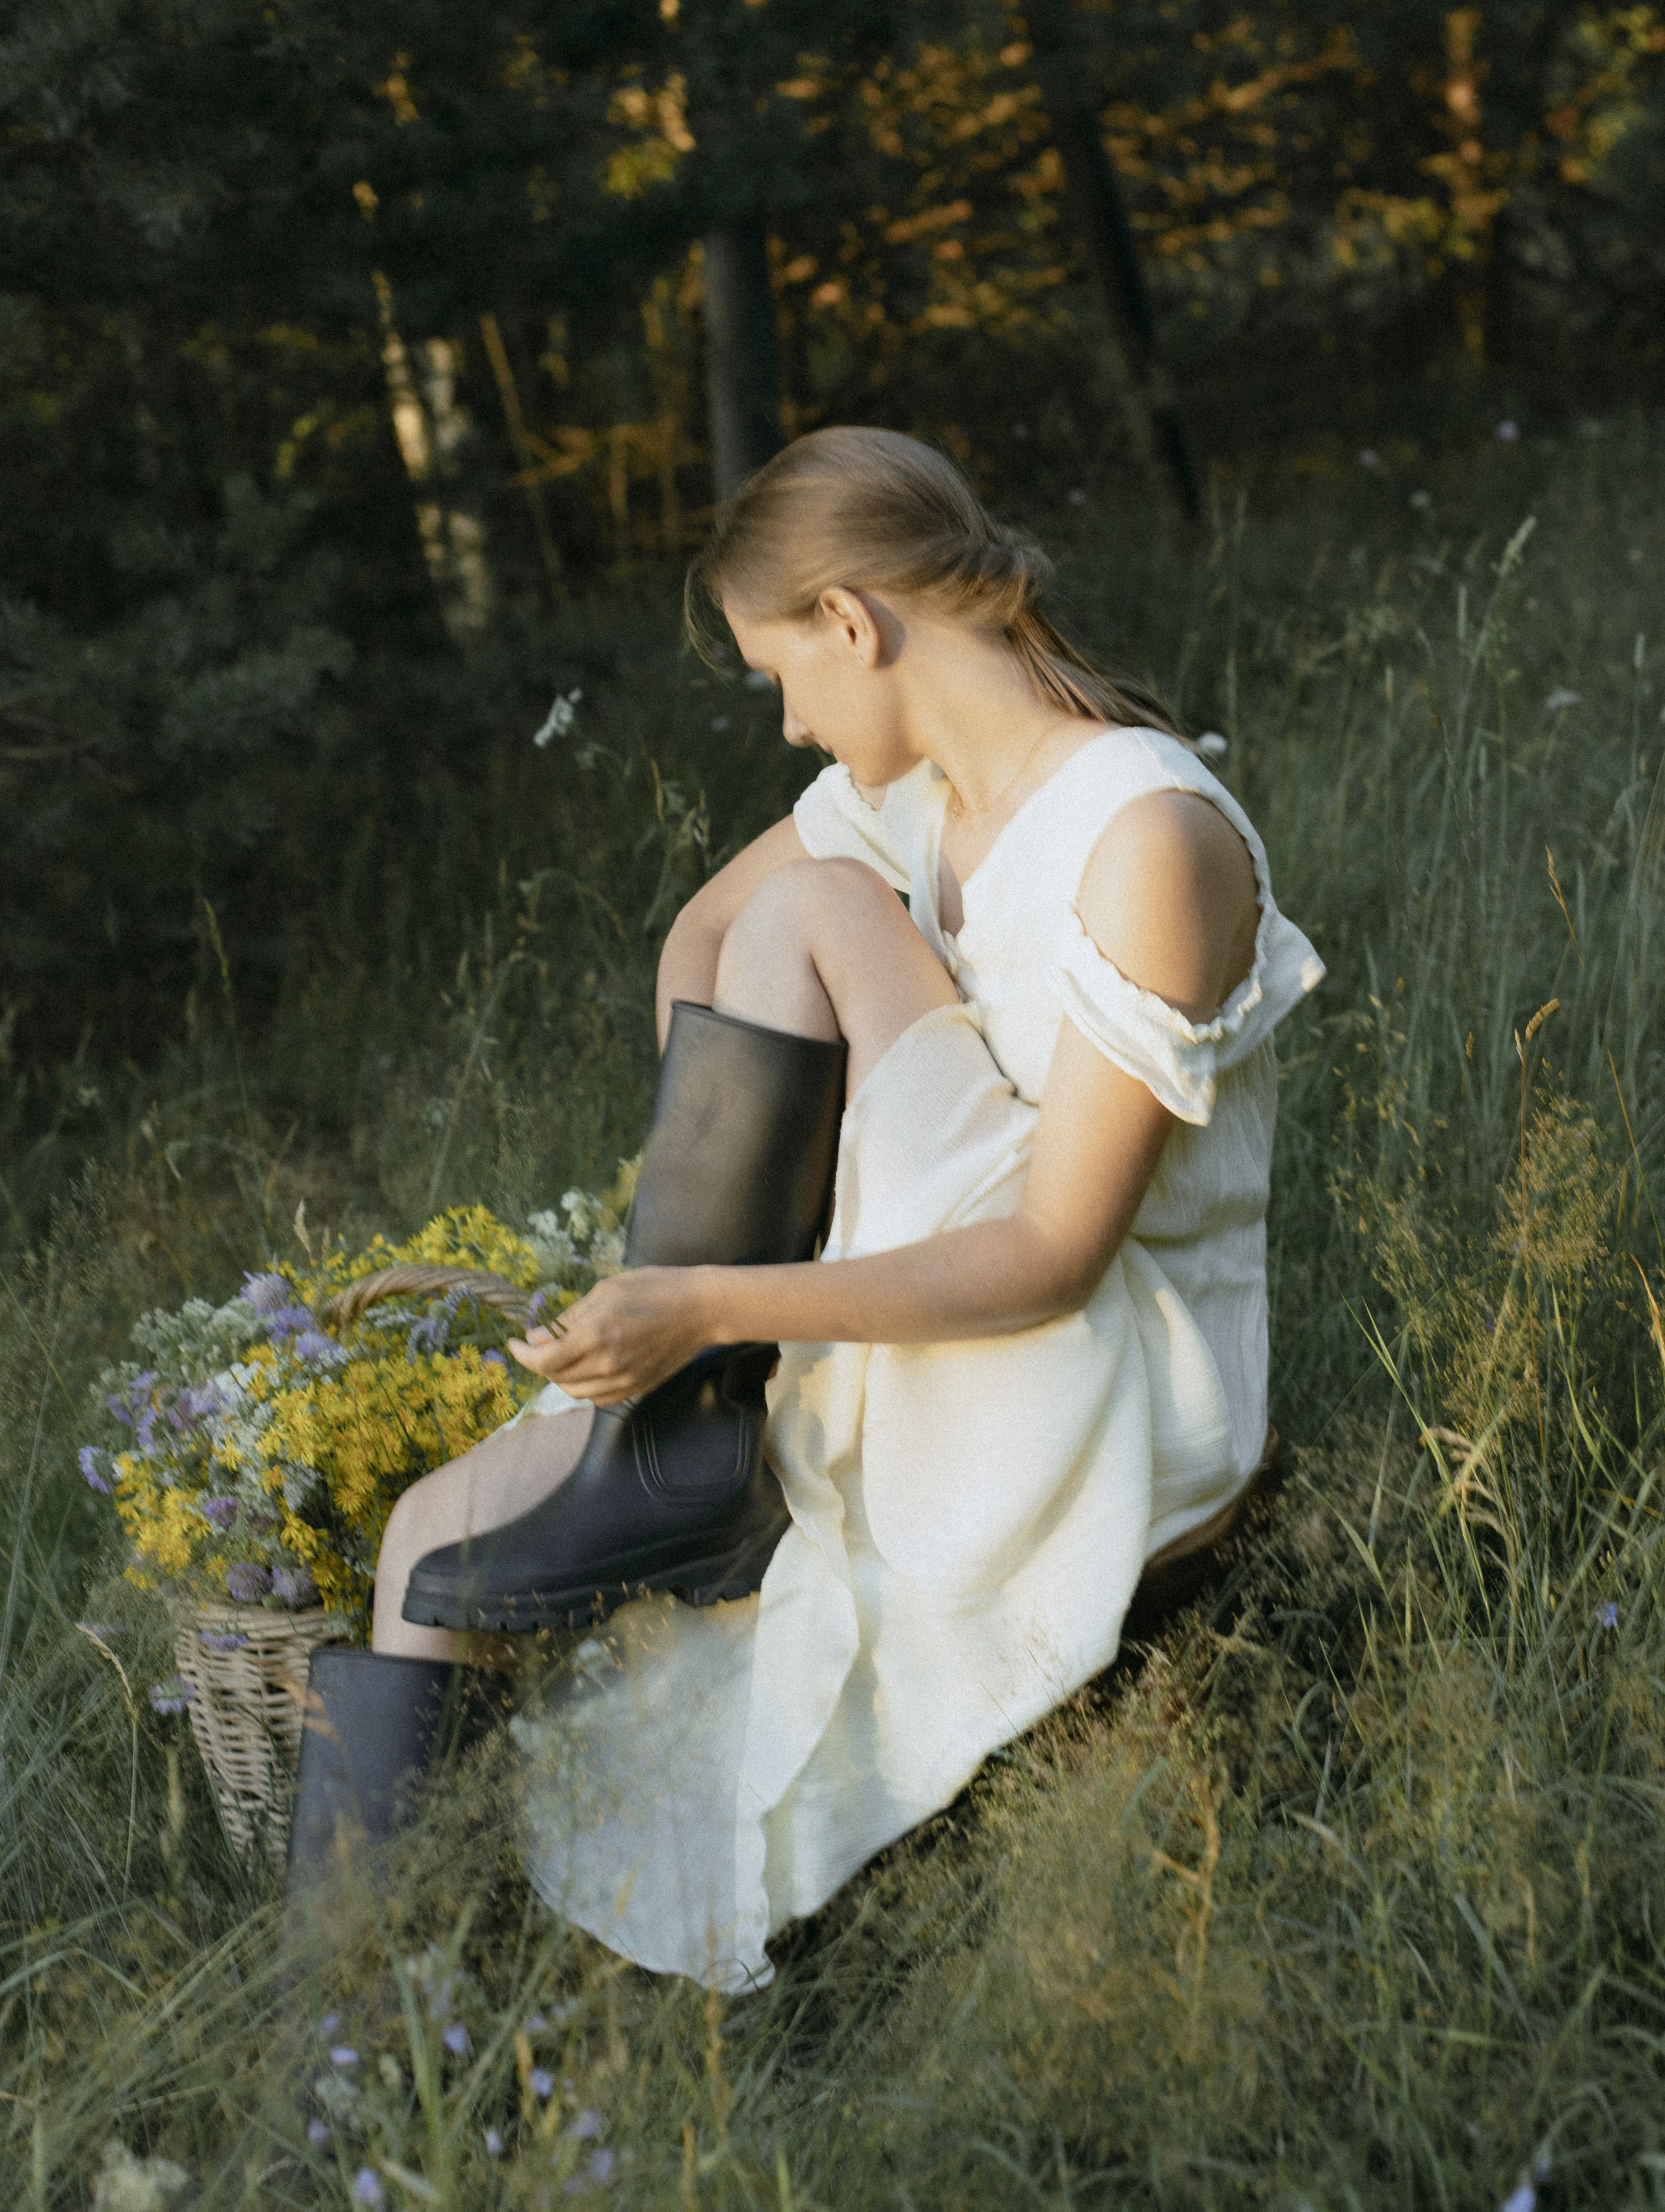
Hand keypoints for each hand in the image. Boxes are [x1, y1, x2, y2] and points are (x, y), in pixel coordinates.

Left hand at [507, 1269, 714, 1404]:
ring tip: (564, 1353)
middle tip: (541, 1341)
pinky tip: (589, 1366)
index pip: (543, 1359)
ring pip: (575, 1392)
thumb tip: (538, 1336)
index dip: (522, 1354)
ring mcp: (623, 1380)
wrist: (701, 1309)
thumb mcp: (606, 1291)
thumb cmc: (654, 1289)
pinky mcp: (637, 1387)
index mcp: (595, 1334)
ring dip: (561, 1375)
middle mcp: (606, 1364)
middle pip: (555, 1378)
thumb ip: (569, 1317)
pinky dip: (585, 1386)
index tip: (514, 1343)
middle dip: (540, 1361)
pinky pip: (598, 1398)